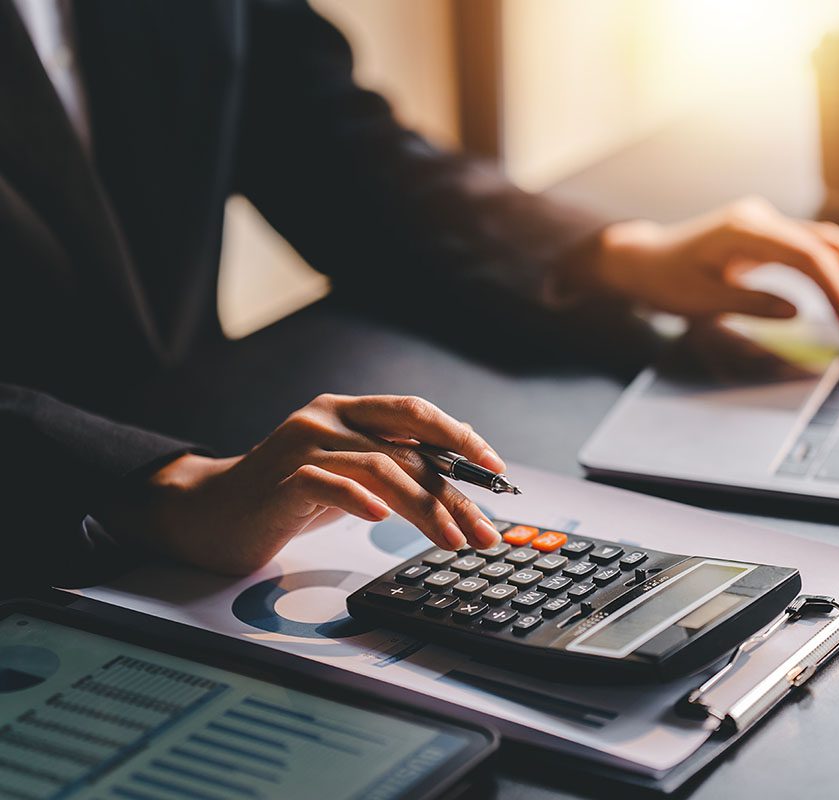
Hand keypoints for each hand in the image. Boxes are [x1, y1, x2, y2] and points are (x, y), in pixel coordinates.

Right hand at [102, 394, 504, 574]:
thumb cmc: (287, 496)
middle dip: (455, 494)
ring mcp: (302, 445)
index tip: (497, 471)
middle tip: (484, 531)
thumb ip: (393, 462)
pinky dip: (360, 501)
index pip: (415, 413)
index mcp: (348, 410)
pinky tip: (382, 521)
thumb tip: (458, 469)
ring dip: (424, 508)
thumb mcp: (348, 472)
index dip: (460, 437)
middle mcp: (326, 418)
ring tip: (451, 541)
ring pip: (380, 469)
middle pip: (407, 450)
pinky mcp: (281, 480)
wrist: (210, 513)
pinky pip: (329, 484)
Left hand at [591, 197, 838, 352]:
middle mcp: (762, 218)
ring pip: (828, 245)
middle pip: (827, 250)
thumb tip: (800, 313)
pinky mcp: (772, 234)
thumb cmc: (666, 281)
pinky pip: (818, 245)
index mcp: (744, 229)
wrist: (645, 260)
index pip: (808, 257)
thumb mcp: (701, 301)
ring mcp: (769, 223)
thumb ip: (751, 303)